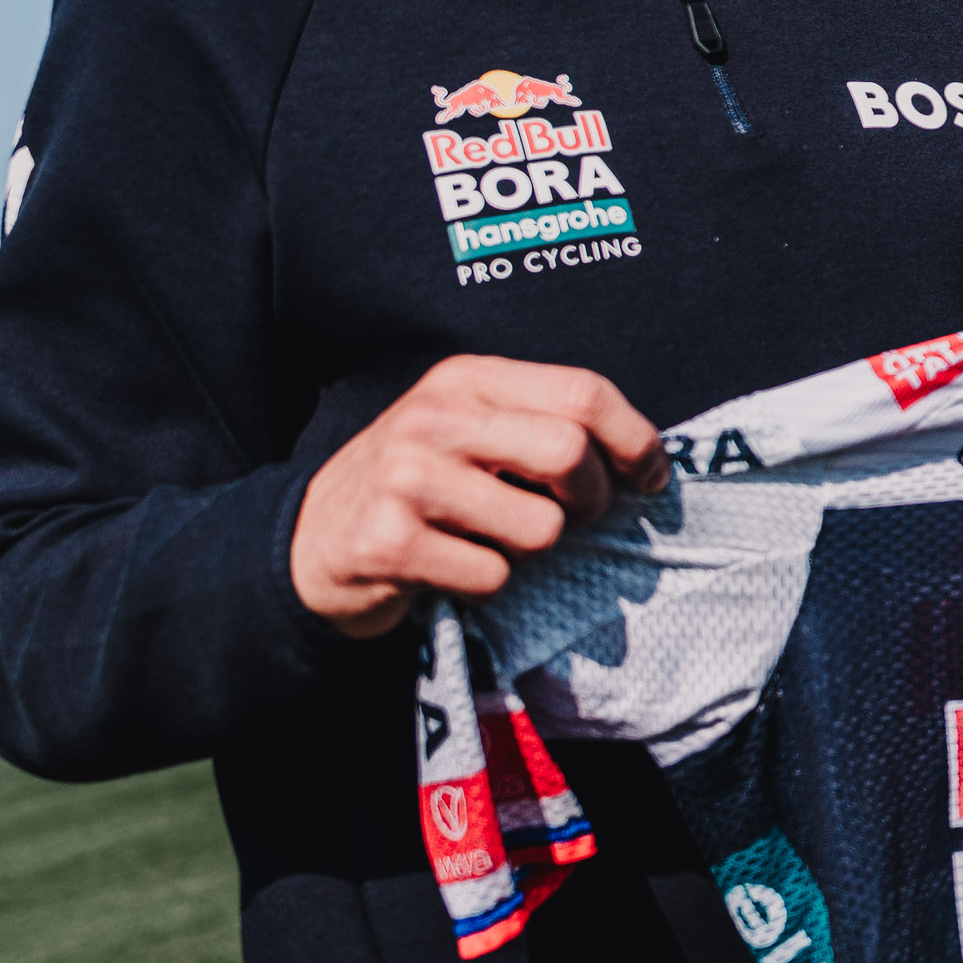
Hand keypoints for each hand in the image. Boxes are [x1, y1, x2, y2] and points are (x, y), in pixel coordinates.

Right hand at [291, 357, 666, 637]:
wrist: (311, 539)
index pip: (584, 392)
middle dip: (593, 501)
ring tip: (494, 541)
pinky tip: (452, 567)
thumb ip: (544, 425)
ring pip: (540, 528)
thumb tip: (648, 461)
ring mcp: (407, 479)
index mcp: (468, 378)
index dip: (635, 440)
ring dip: (533, 551)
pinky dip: (487, 583)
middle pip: (571, 454)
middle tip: (575, 519)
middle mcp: (435, 417)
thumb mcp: (471, 429)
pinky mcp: (389, 542)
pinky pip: (492, 576)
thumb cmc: (420, 484)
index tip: (650, 478)